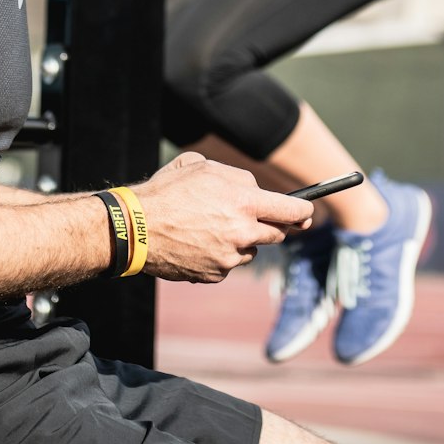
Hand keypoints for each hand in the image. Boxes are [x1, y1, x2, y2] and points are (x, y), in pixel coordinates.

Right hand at [133, 152, 312, 283]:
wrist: (135, 228)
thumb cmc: (168, 191)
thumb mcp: (204, 167)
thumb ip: (238, 178)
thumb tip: (255, 190)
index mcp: (245, 202)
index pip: (293, 210)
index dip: (304, 211)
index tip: (308, 212)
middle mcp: (243, 233)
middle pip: (276, 234)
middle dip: (269, 224)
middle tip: (251, 216)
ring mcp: (230, 258)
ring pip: (250, 249)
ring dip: (241, 240)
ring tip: (209, 226)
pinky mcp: (215, 275)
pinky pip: (228, 265)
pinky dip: (220, 256)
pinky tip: (197, 242)